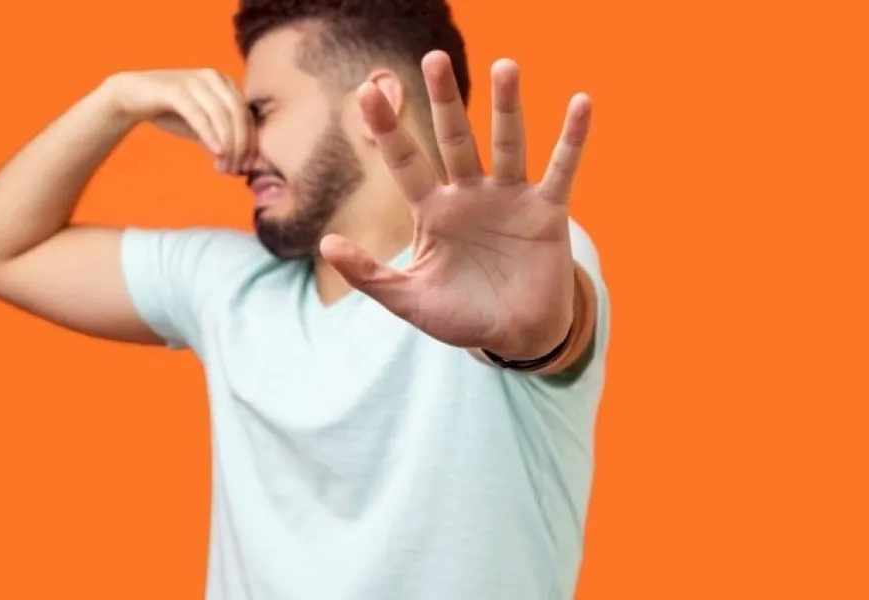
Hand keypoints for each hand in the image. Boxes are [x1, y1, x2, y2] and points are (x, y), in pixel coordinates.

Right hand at [105, 69, 256, 173]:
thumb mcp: (203, 126)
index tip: (249, 167)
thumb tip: (244, 163)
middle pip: (238, 114)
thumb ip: (222, 138)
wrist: (132, 97)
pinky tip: (216, 153)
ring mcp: (195, 81)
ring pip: (222, 115)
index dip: (252, 142)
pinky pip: (199, 115)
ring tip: (225, 168)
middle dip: (241, 146)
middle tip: (237, 170)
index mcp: (225, 83)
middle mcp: (213, 77)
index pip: (247, 114)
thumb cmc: (172, 113)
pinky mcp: (176, 90)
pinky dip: (210, 135)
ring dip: (227, 145)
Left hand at [320, 51, 592, 358]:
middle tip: (434, 58)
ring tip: (505, 65)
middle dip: (444, 100)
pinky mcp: (547, 212)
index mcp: (433, 211)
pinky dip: (573, 138)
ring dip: (507, 106)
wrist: (514, 338)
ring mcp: (510, 198)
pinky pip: (562, 169)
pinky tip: (581, 103)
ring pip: (508, 142)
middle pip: (454, 138)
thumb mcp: (408, 299)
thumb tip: (325, 244)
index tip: (366, 91)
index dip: (388, 128)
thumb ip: (369, 274)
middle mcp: (470, 194)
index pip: (406, 161)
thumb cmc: (460, 316)